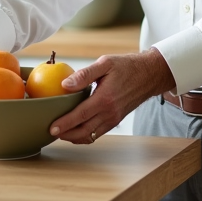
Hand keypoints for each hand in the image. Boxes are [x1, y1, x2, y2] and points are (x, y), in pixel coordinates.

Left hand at [48, 49, 174, 144]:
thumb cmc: (127, 66)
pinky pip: (98, 133)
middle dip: (66, 135)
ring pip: (91, 135)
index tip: (51, 128)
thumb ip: (84, 74)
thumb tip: (65, 84)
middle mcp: (110, 112)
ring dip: (75, 137)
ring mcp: (114, 118)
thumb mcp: (105, 63)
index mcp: (105, 98)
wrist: (149, 75)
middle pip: (84, 131)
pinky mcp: (116, 120)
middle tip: (52, 132)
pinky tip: (77, 130)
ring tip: (61, 133)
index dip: (65, 123)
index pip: (81, 115)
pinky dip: (86, 135)